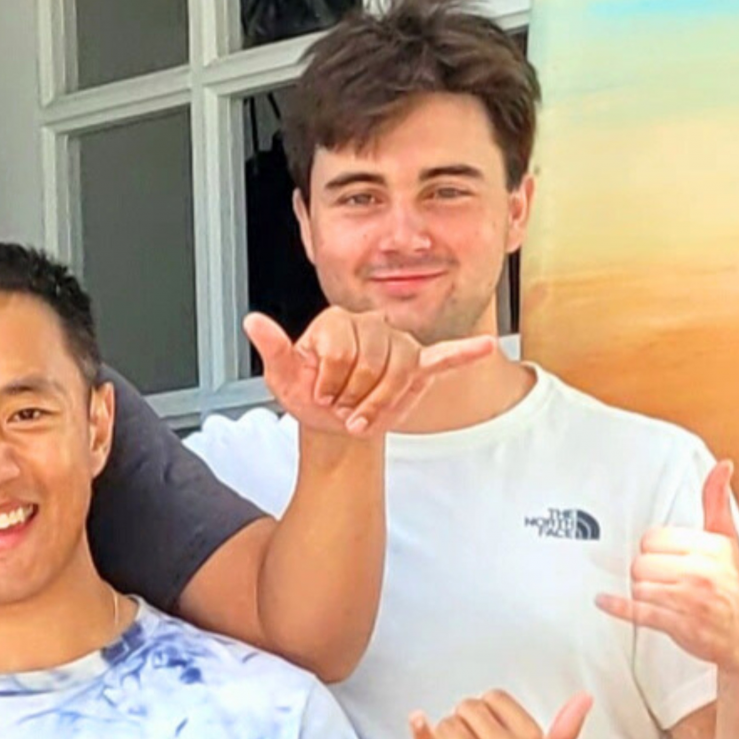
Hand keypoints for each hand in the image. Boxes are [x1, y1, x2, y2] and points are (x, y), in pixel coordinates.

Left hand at [245, 309, 495, 435]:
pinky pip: (444, 357)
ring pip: (400, 372)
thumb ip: (273, 348)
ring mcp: (397, 344)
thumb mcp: (283, 375)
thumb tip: (252, 321)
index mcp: (336, 321)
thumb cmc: (307, 391)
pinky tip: (485, 346)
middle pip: (372, 362)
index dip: (328, 381)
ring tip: (362, 416)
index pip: (341, 348)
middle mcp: (370, 324)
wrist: (331, 417)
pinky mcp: (418, 367)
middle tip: (341, 409)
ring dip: (380, 403)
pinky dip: (464, 353)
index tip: (319, 394)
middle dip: (354, 395)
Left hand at [597, 460, 738, 675]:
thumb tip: (722, 466)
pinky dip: (618, 607)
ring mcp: (690, 600)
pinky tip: (605, 601)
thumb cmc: (735, 588)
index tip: (664, 556)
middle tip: (662, 579)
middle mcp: (702, 572)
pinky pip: (639, 611)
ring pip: (638, 585)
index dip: (654, 549)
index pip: (654, 538)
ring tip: (659, 596)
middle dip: (647, 571)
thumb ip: (717, 502)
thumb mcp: (728, 542)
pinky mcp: (680, 625)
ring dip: (642, 592)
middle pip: (642, 562)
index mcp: (711, 548)